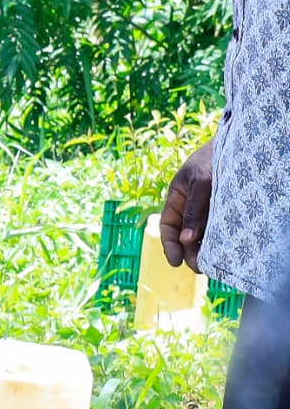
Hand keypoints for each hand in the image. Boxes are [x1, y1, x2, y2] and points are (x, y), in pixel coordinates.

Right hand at [159, 138, 214, 273]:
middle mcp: (192, 206)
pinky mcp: (227, 210)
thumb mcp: (201, 182)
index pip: (168, 226)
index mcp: (177, 198)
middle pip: (186, 234)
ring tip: (214, 262)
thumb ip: (194, 210)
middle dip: (191, 252)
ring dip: (207, 248)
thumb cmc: (213, 158)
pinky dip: (221, 239)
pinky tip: (226, 248)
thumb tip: (186, 239)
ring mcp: (210, 208)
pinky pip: (221, 228)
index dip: (169, 245)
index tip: (176, 262)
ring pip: (205, 233)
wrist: (239, 141)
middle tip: (201, 267)